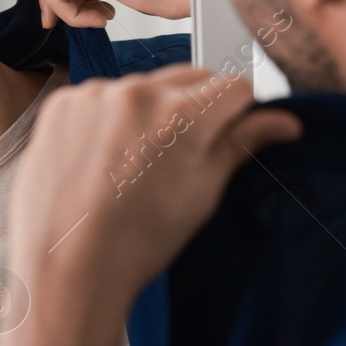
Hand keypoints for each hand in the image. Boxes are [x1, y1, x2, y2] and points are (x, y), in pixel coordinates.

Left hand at [0, 64, 300, 345]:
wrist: (66, 266)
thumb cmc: (134, 242)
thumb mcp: (201, 194)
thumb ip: (240, 144)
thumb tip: (283, 121)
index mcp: (182, 115)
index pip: (235, 86)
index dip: (238, 112)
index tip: (228, 133)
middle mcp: (138, 93)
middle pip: (190, 78)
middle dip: (195, 107)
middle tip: (181, 156)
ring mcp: (95, 95)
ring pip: (144, 87)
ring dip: (150, 111)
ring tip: (135, 165)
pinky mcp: (63, 103)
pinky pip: (101, 97)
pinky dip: (108, 118)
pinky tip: (102, 159)